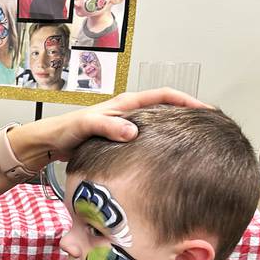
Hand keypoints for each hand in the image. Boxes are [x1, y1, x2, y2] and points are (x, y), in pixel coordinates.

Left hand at [32, 88, 211, 161]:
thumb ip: (107, 126)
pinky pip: (147, 143)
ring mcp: (126, 128)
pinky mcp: (121, 142)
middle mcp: (129, 113)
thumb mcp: (86, 125)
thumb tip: (133, 131)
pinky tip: (166, 163)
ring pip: (158, 128)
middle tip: (209, 131)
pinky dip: (160, 149)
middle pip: (167, 111)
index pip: (164, 96)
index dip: (187, 102)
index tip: (206, 111)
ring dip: (175, 135)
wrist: (51, 143)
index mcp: (126, 104)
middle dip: (187, 118)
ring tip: (195, 147)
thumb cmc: (66, 131)